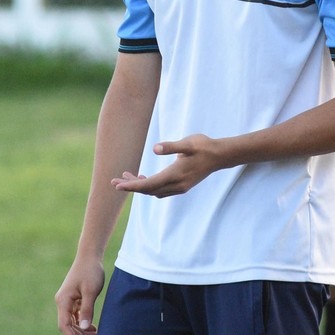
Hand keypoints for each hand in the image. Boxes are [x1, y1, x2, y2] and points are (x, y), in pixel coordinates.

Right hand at [55, 257, 104, 334]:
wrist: (90, 256)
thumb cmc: (90, 272)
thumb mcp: (91, 291)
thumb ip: (87, 310)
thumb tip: (84, 328)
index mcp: (63, 301)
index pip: (65, 325)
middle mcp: (62, 302)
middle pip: (68, 326)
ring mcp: (67, 302)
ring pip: (72, 323)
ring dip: (82, 332)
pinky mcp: (73, 300)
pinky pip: (76, 317)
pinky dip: (83, 324)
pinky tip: (93, 329)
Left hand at [111, 133, 227, 197]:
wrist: (220, 156)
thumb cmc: (203, 146)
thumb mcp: (188, 143)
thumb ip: (172, 146)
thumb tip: (155, 148)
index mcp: (175, 175)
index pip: (148, 184)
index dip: (132, 186)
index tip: (117, 186)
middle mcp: (176, 185)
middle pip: (148, 190)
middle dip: (131, 186)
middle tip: (113, 181)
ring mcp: (180, 187)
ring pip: (154, 191)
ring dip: (139, 186)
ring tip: (125, 176)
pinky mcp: (182, 186)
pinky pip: (161, 191)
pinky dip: (149, 186)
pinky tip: (143, 177)